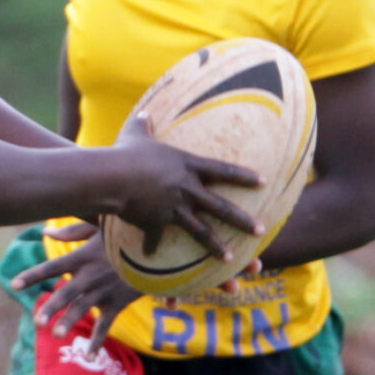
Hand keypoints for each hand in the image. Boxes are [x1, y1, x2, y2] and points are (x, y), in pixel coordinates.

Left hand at [14, 226, 139, 354]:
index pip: (52, 267)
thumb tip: (46, 232)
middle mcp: (91, 276)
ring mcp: (104, 291)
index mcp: (83, 257)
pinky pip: (105, 325)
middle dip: (51, 308)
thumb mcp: (101, 226)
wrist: (156, 249)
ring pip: (83, 310)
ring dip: (70, 322)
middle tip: (37, 322)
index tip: (13, 284)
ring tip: (56, 335)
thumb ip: (73, 230)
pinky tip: (88, 355)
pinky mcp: (118, 303)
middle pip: (66, 294)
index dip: (33, 275)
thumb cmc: (126, 234)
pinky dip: (97, 341)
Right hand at [100, 118, 261, 256]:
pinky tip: (150, 254)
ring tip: (230, 260)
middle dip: (242, 220)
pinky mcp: (155, 223)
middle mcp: (186, 188)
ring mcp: (173, 208)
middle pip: (221, 207)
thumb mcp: (136, 134)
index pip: (223, 170)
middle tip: (261, 230)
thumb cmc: (124, 152)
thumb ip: (144, 124)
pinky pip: (155, 238)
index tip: (264, 182)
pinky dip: (152, 246)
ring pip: (201, 231)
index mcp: (187, 165)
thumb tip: (145, 113)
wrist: (110, 176)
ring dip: (216, 246)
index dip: (244, 176)